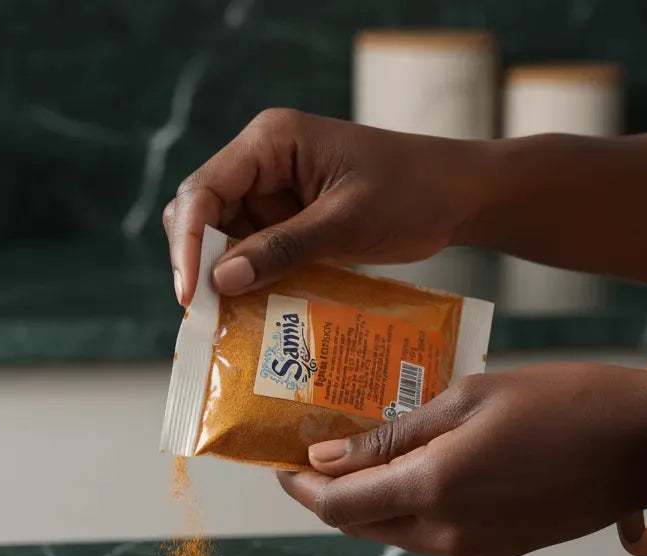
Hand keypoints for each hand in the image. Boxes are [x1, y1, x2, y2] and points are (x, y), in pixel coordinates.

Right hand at [162, 108, 489, 304]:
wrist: (458, 196)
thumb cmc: (412, 192)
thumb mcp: (345, 222)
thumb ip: (282, 249)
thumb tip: (220, 281)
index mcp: (271, 142)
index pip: (204, 190)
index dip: (187, 244)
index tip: (191, 295)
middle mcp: (262, 163)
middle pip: (201, 214)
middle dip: (199, 263)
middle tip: (205, 315)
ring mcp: (273, 194)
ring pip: (222, 240)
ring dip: (224, 278)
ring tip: (228, 322)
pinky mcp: (287, 222)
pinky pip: (253, 255)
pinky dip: (251, 283)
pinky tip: (253, 313)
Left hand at [277, 363, 646, 555]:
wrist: (643, 447)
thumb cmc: (561, 402)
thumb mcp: (467, 399)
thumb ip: (391, 435)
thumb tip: (326, 457)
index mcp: (433, 489)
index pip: (335, 505)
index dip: (299, 486)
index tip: (280, 461)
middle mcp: (444, 533)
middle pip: (356, 524)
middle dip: (325, 494)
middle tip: (312, 453)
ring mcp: (469, 550)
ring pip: (388, 532)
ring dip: (364, 501)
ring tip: (359, 456)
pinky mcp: (491, 552)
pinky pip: (425, 536)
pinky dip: (403, 509)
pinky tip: (409, 471)